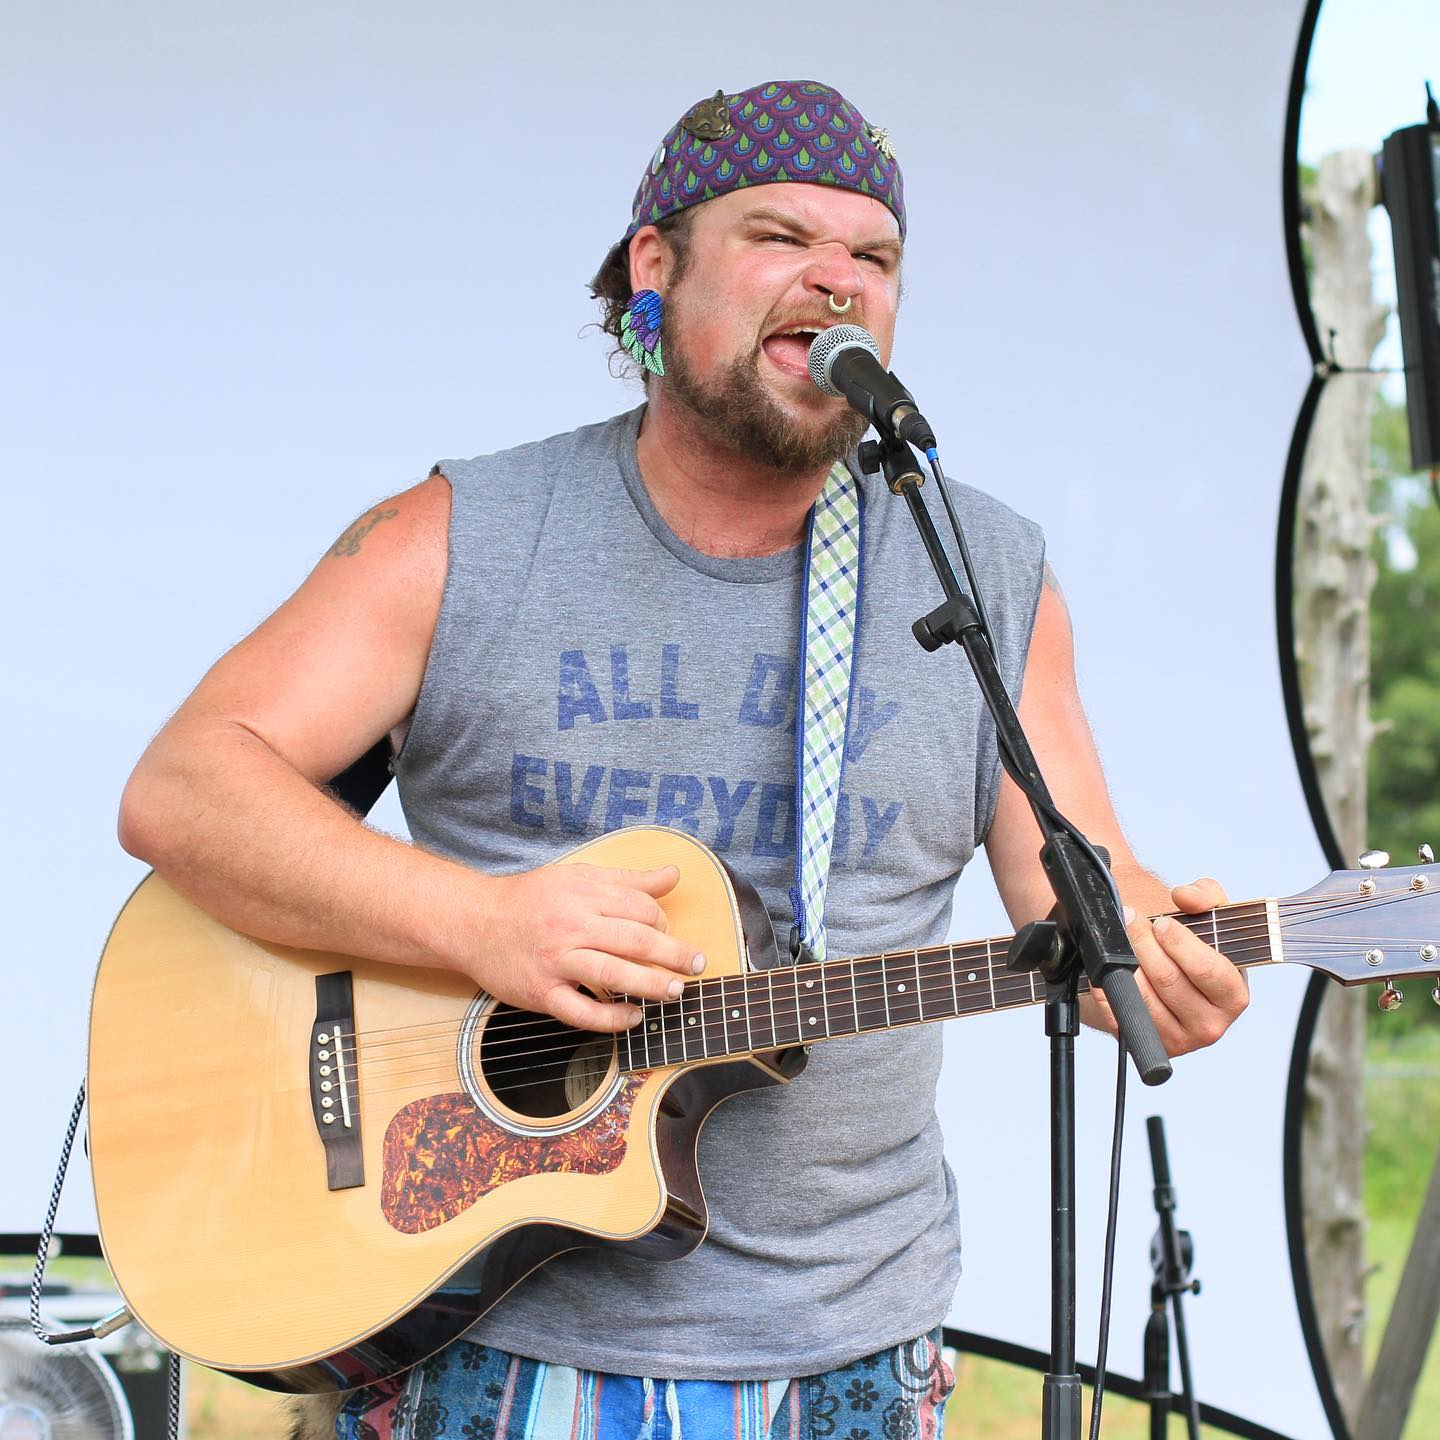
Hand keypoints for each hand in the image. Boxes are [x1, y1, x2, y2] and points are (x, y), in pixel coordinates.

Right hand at [468, 862, 703, 1032]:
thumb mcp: (579, 876)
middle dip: (674, 955)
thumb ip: (629, 879)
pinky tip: (633, 1018)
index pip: (639, 909)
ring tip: (676, 992)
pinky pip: (582, 1012)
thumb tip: (673, 874)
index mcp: (584, 895)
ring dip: (651, 986)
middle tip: (698, 965)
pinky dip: (612, 1019)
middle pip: (635, 941)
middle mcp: (572, 926)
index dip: (664, 922)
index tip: (670, 933)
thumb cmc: (531, 898)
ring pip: (613, 976)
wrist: (473, 921)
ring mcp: (556, 962)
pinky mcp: (541, 993)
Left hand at [1084, 878, 1248, 1056]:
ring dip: (1126, 962)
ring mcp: (1179, 1039)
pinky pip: (1121, 1013)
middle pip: (1168, 980)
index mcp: (1233, 994)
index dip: (1181, 944)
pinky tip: (1105, 966)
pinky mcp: (1148, 1043)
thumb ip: (1207, 896)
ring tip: (1120, 937)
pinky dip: (1108, 987)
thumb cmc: (1189, 946)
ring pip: (1143, 996)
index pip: (1208, 971)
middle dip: (1145, 944)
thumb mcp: (1207, 915)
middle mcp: (1211, 1024)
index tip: (1160, 922)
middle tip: (1130, 919)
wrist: (1161, 972)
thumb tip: (1186, 896)